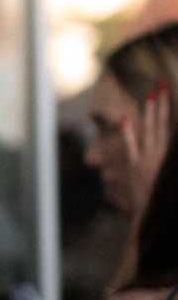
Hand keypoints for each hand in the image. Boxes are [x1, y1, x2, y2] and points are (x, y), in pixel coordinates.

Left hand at [123, 80, 171, 221]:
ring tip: (149, 93)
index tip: (172, 95)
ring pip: (150, 130)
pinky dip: (129, 132)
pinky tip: (126, 118)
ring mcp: (148, 159)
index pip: (174, 128)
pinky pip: (132, 145)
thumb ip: (170, 161)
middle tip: (162, 84)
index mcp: (172, 157)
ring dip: (150, 111)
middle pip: (164, 123)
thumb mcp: (171, 178)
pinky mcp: (135, 167)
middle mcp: (163, 155)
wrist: (156, 215)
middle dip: (163, 103)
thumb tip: (169, 140)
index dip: (173, 112)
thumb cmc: (165, 198)